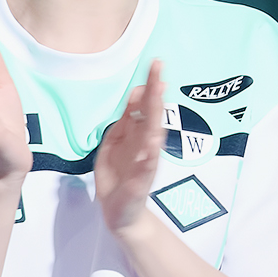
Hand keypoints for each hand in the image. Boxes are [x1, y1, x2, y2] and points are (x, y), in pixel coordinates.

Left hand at [95, 60, 164, 233]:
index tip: (156, 64)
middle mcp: (146, 146)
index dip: (151, 86)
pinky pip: (144, 168)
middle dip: (156, 96)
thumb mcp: (117, 140)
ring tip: (157, 103)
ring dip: (155, 121)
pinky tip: (151, 146)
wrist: (119, 212)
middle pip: (153, 117)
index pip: (147, 105)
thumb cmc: (119, 174)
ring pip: (153, 140)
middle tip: (160, 74)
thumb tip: (136, 91)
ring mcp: (145, 164)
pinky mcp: (139, 183)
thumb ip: (127, 118)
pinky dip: (148, 157)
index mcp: (138, 134)